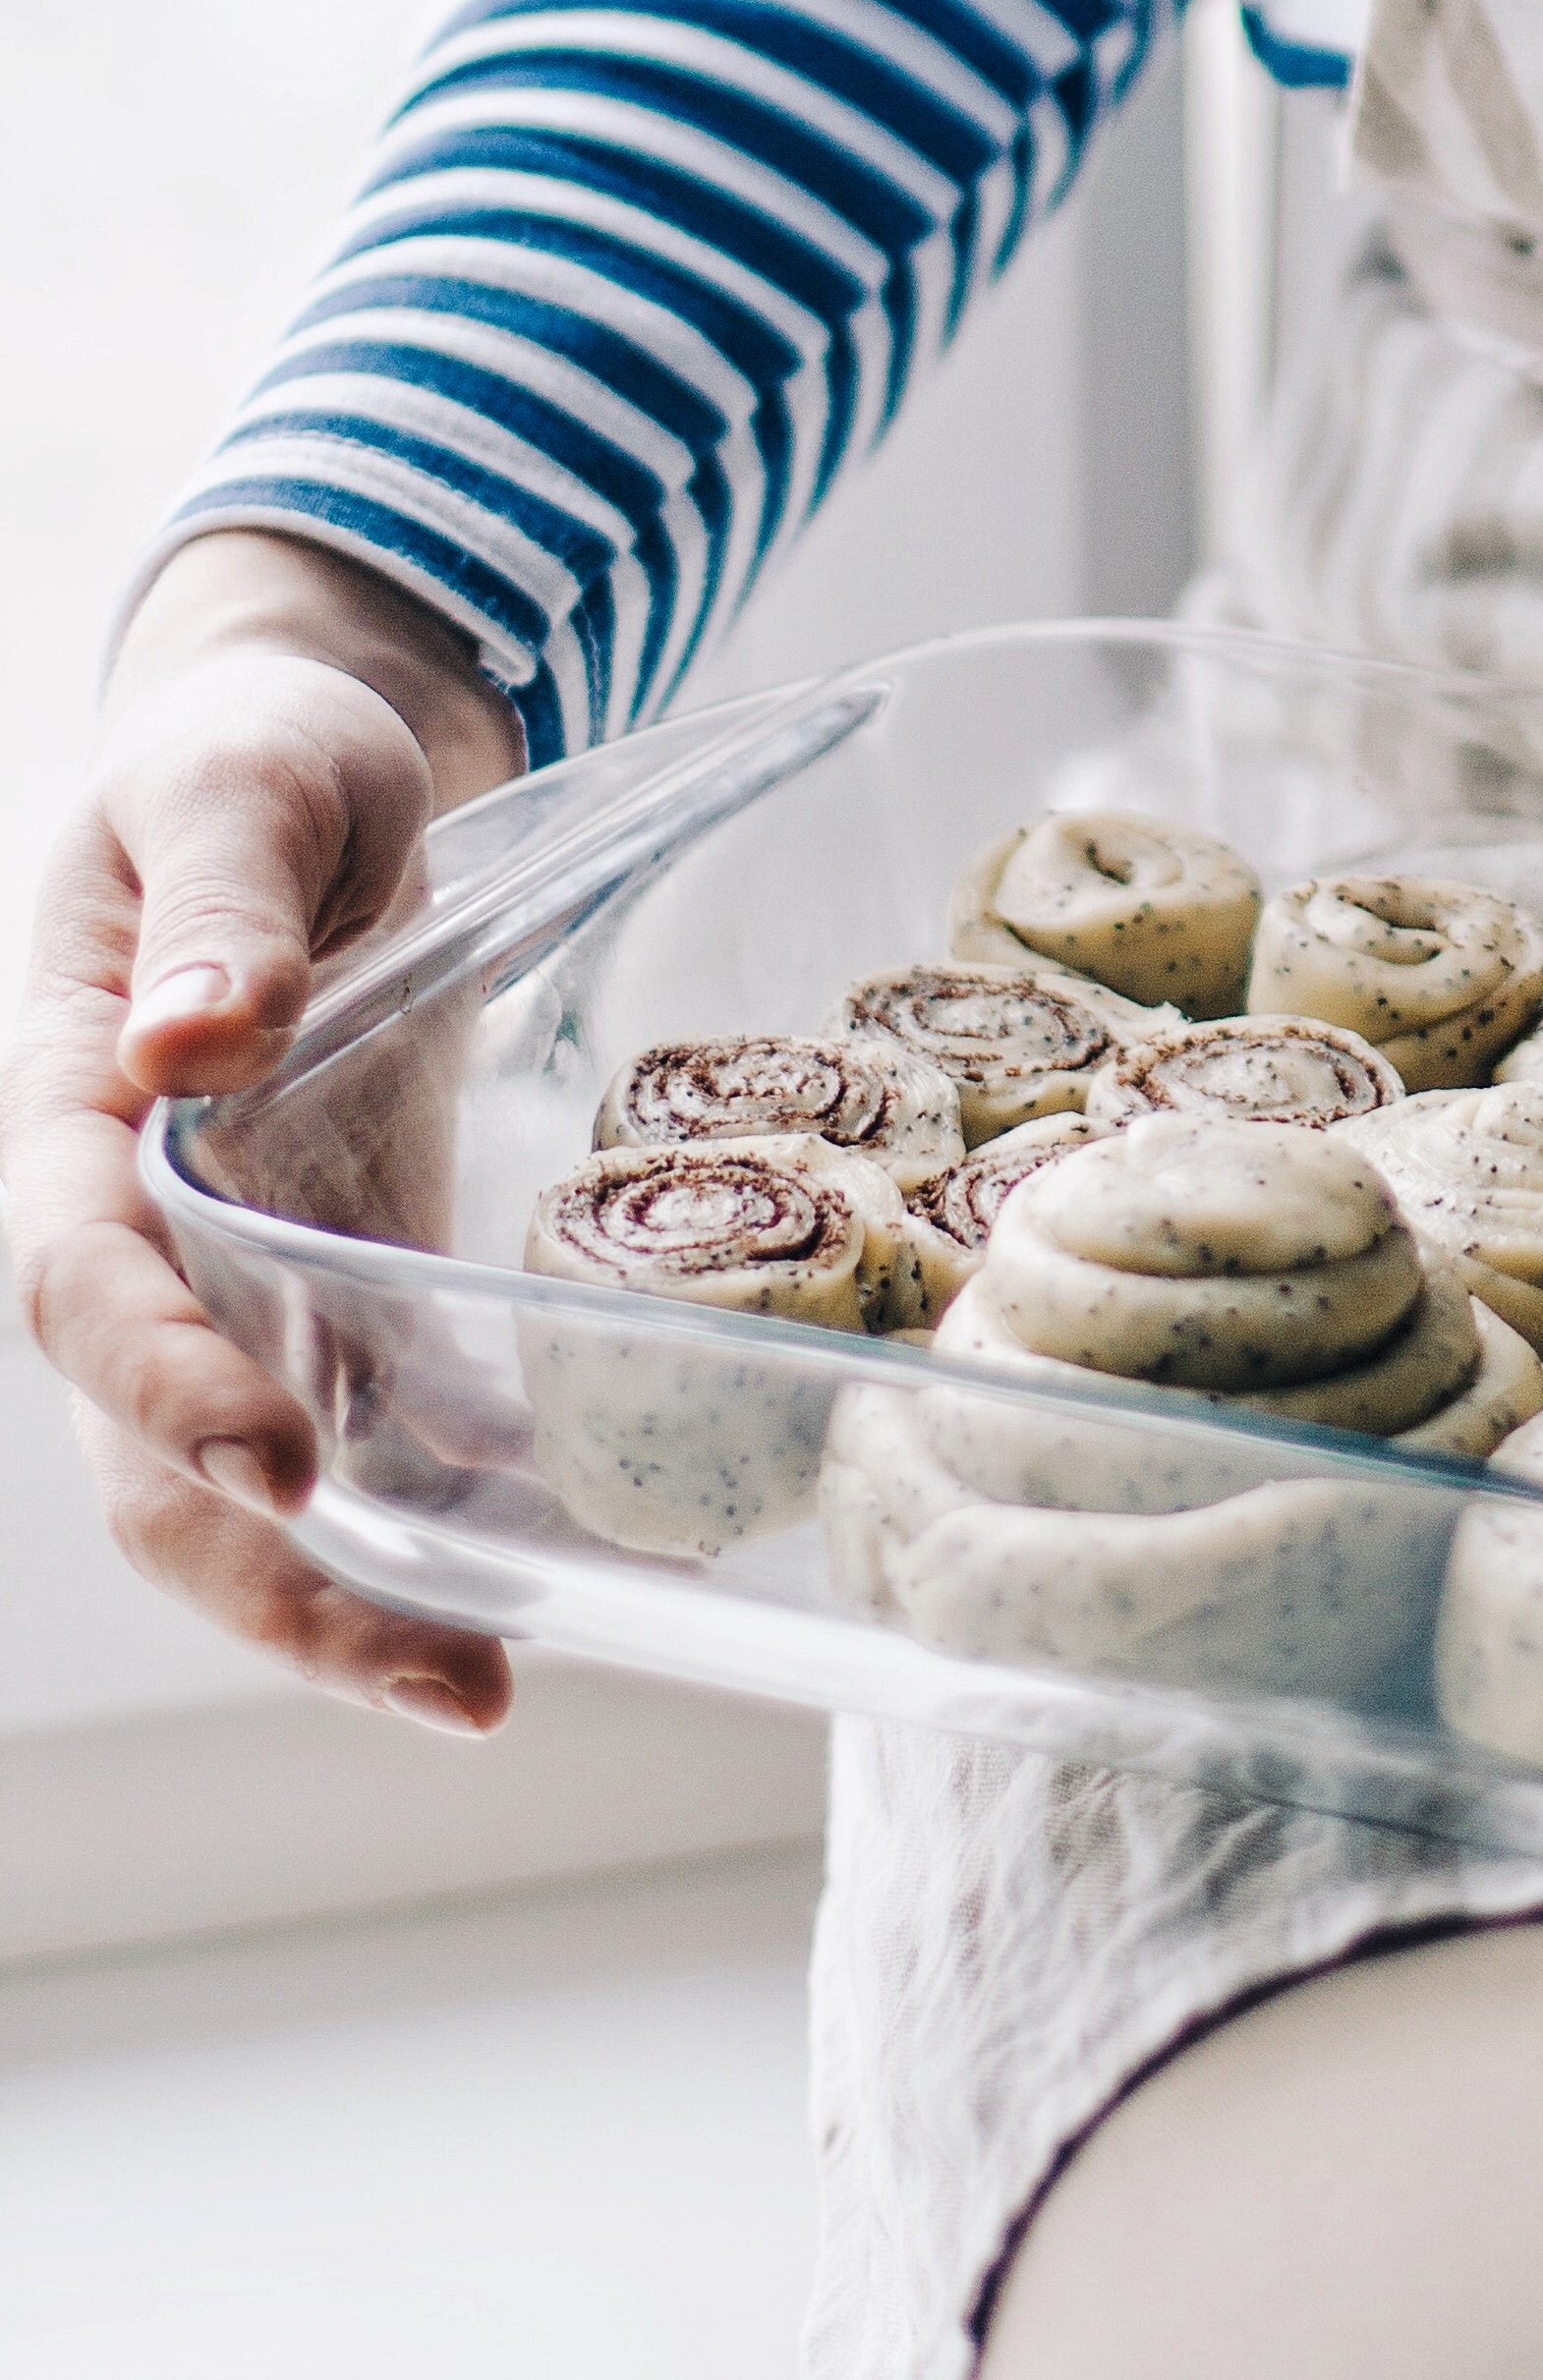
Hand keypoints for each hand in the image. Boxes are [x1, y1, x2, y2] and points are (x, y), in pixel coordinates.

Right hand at [2, 533, 526, 1731]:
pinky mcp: (345, 1280)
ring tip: (504, 1684)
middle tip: (449, 1674)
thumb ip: (216, 909)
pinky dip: (454, 1506)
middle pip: (158, 1461)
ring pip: (260, 1490)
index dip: (167, 1384)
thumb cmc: (251, 757)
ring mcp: (241, 1277)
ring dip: (365, 1599)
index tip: (278, 1455)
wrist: (304, 770)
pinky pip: (375, 1425)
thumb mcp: (238, 786)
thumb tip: (190, 1037)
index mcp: (62, 1117)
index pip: (85, 1290)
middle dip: (281, 1588)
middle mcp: (138, 1236)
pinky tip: (580, 1563)